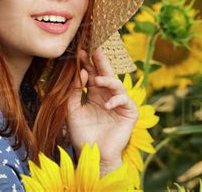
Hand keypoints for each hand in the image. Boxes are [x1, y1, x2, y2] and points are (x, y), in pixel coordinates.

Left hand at [66, 47, 138, 165]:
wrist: (91, 154)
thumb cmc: (81, 133)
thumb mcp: (72, 109)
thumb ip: (74, 91)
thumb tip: (82, 72)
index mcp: (93, 93)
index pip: (91, 73)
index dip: (86, 63)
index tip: (79, 51)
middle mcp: (106, 95)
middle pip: (105, 73)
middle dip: (101, 61)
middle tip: (96, 47)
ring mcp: (118, 103)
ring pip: (117, 85)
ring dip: (108, 80)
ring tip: (98, 79)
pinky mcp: (129, 113)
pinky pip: (125, 101)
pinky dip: (117, 101)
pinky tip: (107, 105)